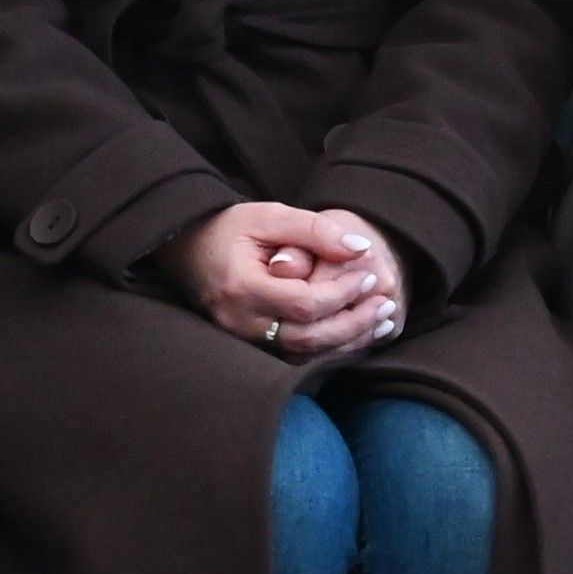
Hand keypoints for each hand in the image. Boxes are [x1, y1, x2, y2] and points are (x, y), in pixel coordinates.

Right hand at [172, 199, 402, 362]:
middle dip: (354, 324)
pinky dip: (330, 348)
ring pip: (304, 355)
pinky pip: (296, 357)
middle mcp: (240, 322)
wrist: (186, 249)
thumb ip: (315, 230)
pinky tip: (357, 334)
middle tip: (386, 304)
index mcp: (242, 288)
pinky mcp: (250, 347)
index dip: (343, 293)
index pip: (305, 304)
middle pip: (308, 338)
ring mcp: (242, 340)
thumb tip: (361, 249)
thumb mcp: (270, 216)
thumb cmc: (228, 229)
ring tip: (381, 320)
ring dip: (348, 341)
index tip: (369, 274)